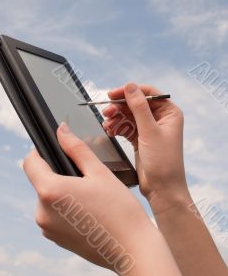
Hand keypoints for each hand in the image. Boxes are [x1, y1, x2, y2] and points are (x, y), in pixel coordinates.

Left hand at [23, 122, 154, 274]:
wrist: (131, 249)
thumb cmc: (119, 210)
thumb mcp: (99, 172)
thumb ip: (76, 148)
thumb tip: (61, 130)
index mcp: (50, 191)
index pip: (30, 163)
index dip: (39, 152)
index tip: (54, 149)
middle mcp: (42, 212)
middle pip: (40, 181)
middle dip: (57, 173)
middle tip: (84, 175)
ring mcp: (48, 229)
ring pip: (48, 198)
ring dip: (62, 191)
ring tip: (89, 194)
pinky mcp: (55, 239)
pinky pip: (54, 215)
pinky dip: (65, 208)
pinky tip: (88, 210)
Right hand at [102, 83, 188, 213]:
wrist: (162, 189)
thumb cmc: (163, 162)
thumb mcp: (150, 132)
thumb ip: (139, 107)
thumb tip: (130, 86)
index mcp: (169, 113)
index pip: (148, 93)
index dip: (129, 91)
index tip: (112, 94)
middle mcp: (160, 118)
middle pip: (135, 103)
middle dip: (119, 107)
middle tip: (106, 112)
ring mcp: (149, 128)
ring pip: (128, 115)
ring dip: (116, 118)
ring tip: (107, 124)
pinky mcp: (140, 138)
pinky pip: (126, 127)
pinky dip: (117, 127)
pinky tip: (109, 130)